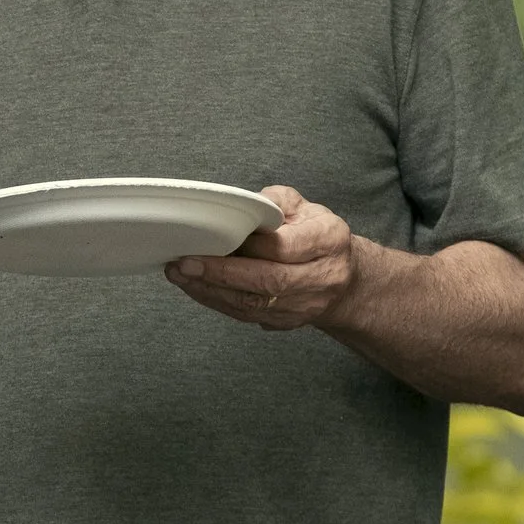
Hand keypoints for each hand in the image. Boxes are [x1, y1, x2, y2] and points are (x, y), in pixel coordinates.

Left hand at [165, 186, 358, 332]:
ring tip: (180, 275)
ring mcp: (306, 305)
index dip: (249, 246)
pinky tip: (195, 287)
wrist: (344, 280)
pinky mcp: (287, 322)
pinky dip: (217, 301)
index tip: (215, 238)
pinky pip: (247, 315)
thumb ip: (273, 202)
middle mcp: (322, 277)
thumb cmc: (315, 235)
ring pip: (254, 304)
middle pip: (268, 281)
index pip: (284, 247)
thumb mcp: (303, 206)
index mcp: (328, 240)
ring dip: (211, 291)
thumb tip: (240, 205)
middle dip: (220, 274)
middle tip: (183, 263)